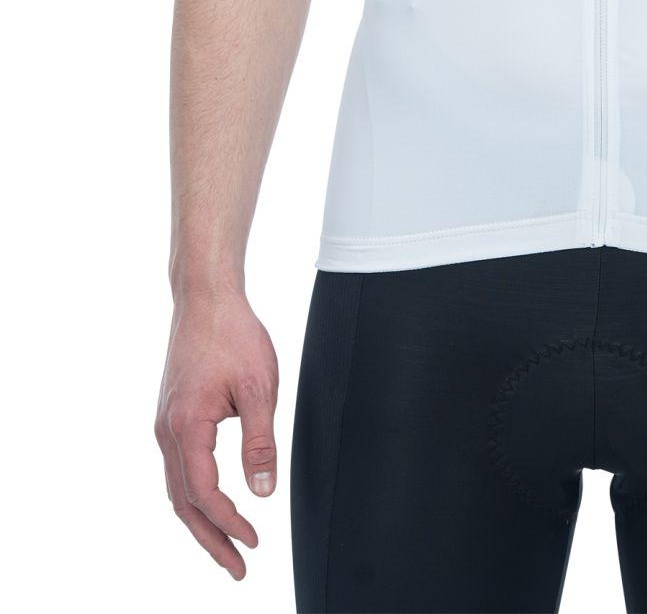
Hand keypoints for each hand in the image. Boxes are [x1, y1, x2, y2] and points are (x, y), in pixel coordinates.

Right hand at [155, 288, 280, 578]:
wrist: (205, 297)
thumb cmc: (234, 334)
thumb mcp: (259, 387)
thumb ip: (260, 441)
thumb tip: (263, 491)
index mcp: (187, 427)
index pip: (205, 494)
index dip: (229, 524)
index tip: (254, 542)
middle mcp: (167, 430)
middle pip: (183, 502)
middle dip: (210, 539)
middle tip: (237, 568)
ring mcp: (164, 423)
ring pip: (177, 488)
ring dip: (200, 521)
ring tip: (227, 545)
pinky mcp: (170, 414)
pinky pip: (177, 467)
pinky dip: (192, 494)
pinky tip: (211, 502)